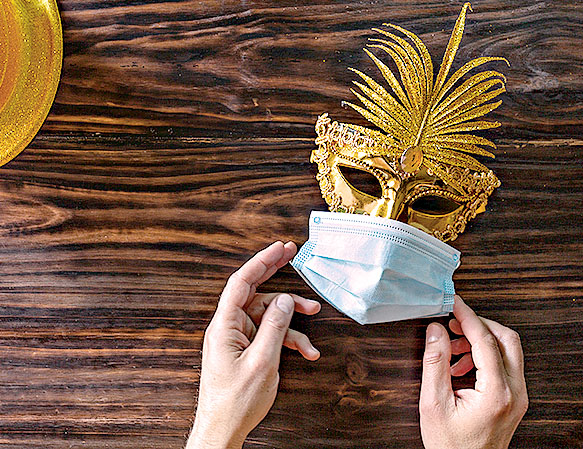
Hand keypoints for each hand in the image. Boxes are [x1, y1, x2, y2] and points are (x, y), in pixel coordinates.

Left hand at [187, 241, 320, 448]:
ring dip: (291, 317)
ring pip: (267, 315)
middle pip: (254, 291)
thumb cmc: (235, 402)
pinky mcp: (246, 350)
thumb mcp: (263, 362)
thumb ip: (275, 326)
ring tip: (314, 314)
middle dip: (274, 273)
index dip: (261, 261)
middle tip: (292, 255)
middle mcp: (229, 327)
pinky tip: (306, 351)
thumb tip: (286, 300)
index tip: (279, 249)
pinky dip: (288, 340)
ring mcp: (238, 338)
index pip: (241, 282)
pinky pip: (269, 335)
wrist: (223, 430)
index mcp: (224, 325)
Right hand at [419, 296, 527, 448]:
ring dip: (481, 340)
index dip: (467, 317)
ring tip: (452, 348)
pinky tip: (460, 364)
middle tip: (453, 322)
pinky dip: (485, 355)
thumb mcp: (433, 403)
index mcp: (496, 393)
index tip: (453, 303)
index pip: (485, 341)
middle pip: (507, 339)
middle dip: (479, 325)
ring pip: (509, 350)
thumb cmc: (450, 445)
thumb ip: (434, 363)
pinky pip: (506, 365)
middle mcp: (515, 393)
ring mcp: (519, 396)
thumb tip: (436, 330)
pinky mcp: (515, 399)